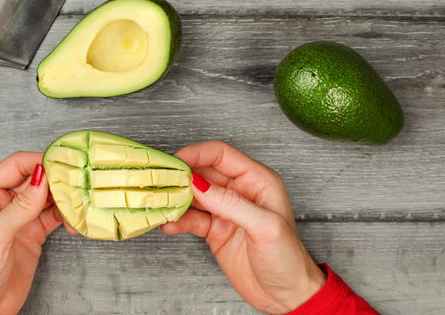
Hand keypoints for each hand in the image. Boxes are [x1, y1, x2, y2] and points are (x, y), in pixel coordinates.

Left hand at [0, 152, 61, 314]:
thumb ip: (21, 206)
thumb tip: (41, 179)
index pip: (16, 165)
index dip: (39, 162)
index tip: (61, 165)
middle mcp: (2, 201)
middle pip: (36, 177)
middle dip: (57, 179)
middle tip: (76, 181)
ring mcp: (19, 216)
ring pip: (48, 195)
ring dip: (65, 197)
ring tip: (78, 200)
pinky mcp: (33, 231)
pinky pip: (54, 214)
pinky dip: (67, 214)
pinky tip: (73, 218)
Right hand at [161, 141, 325, 313]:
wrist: (286, 295)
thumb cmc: (288, 259)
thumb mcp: (264, 227)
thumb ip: (231, 203)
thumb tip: (198, 184)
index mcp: (257, 180)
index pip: (222, 155)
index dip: (197, 154)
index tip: (176, 160)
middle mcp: (240, 191)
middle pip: (204, 172)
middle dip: (181, 175)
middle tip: (161, 182)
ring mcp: (225, 210)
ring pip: (194, 195)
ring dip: (176, 198)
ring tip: (161, 204)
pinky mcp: (215, 229)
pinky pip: (192, 219)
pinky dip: (178, 220)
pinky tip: (169, 225)